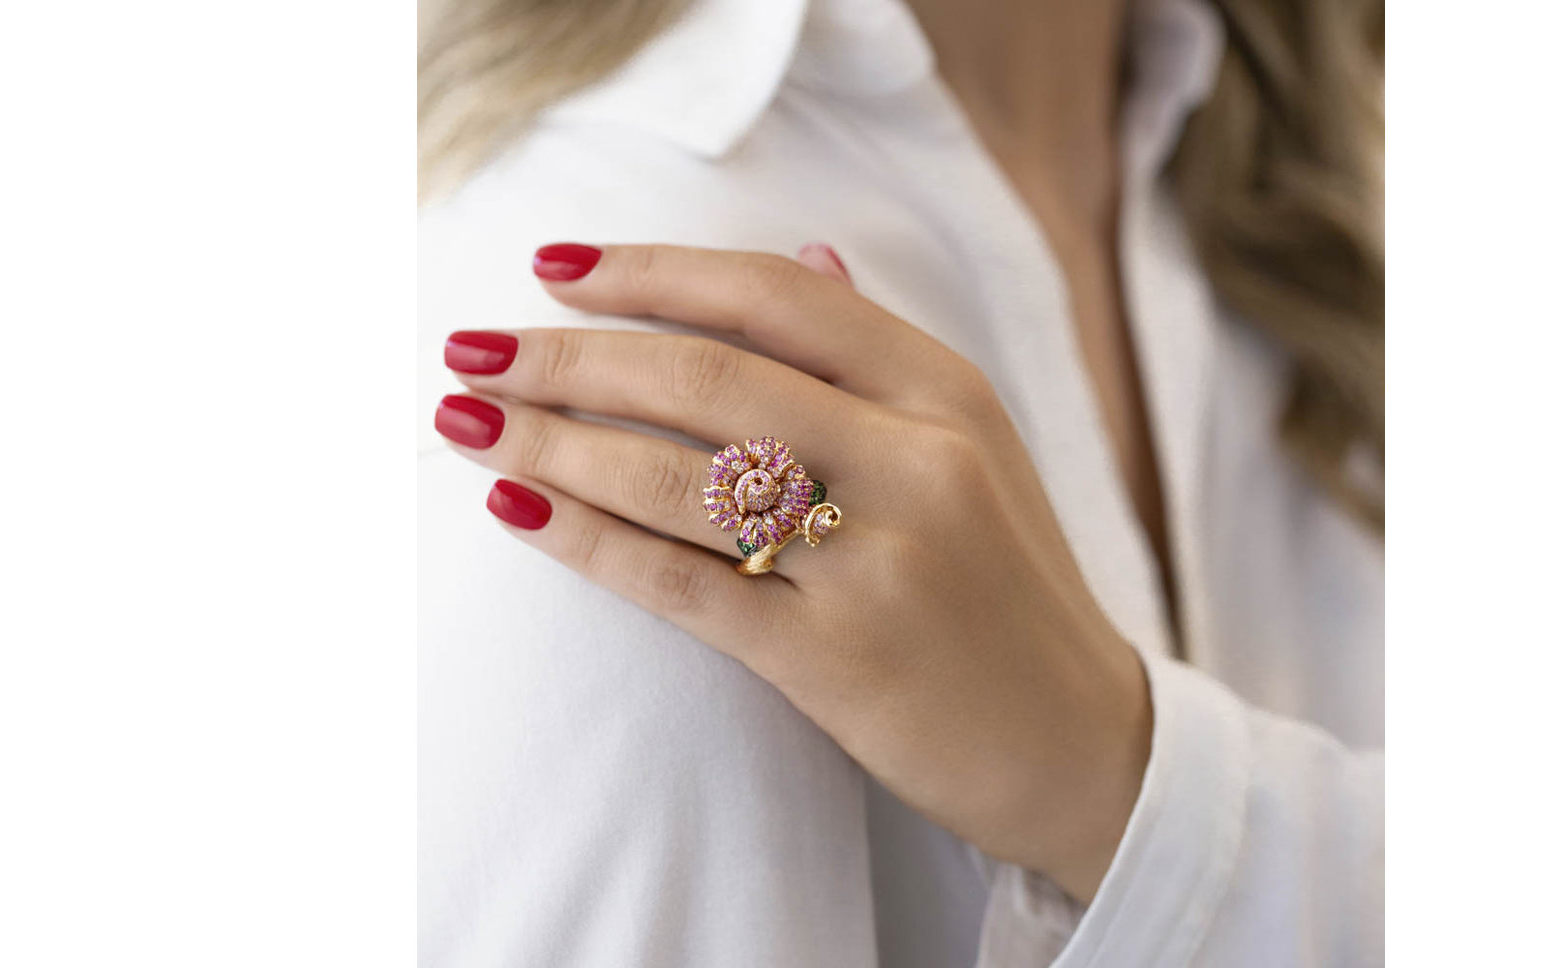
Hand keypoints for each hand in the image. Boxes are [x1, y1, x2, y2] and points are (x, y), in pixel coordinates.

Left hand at [434, 242, 1151, 900]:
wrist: (1081, 742)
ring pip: (680, 474)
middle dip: (568, 357)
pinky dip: (587, 540)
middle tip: (472, 352)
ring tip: (467, 427)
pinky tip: (518, 512)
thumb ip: (883, 356)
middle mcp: (918, 459)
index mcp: (947, 391)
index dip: (650, 270)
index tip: (551, 267)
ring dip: (553, 444)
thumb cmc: (1006, 588)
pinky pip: (682, 581)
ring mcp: (879, 559)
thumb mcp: (976, 447)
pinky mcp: (837, 658)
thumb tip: (809, 252)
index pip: (776, 295)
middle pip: (707, 374)